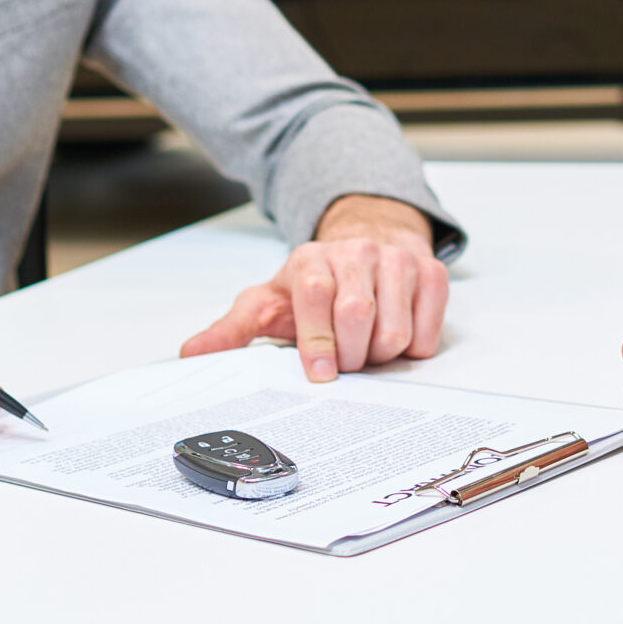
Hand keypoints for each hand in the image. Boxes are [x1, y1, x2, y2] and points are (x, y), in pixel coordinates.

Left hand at [180, 194, 447, 381]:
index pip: (316, 296)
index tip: (320, 374)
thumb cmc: (316, 286)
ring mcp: (397, 260)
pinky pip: (428, 330)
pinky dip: (413, 347)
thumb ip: (233, 329)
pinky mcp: (431, 272)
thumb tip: (191, 354)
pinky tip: (396, 336)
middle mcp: (356, 253)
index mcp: (310, 259)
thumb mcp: (270, 303)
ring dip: (380, 355)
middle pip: (358, 314)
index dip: (317, 341)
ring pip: (395, 328)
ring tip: (367, 349)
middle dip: (350, 354)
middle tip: (345, 362)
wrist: (367, 249)